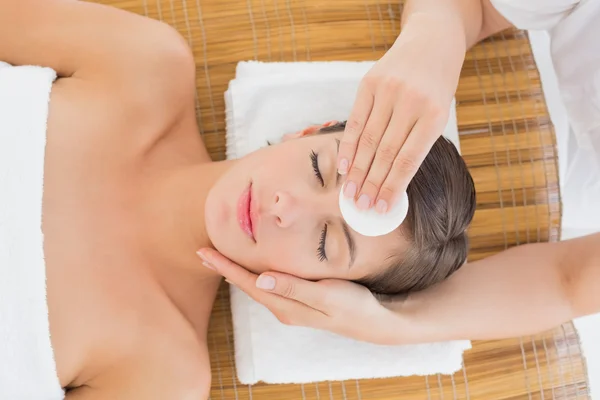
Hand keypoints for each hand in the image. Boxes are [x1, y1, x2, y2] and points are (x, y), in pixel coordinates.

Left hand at [197, 248, 404, 344]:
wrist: (374, 322)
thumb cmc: (353, 305)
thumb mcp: (326, 295)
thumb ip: (294, 287)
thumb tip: (261, 279)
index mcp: (286, 306)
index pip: (248, 283)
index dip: (225, 267)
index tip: (204, 252)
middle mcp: (284, 308)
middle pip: (247, 285)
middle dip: (225, 268)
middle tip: (203, 252)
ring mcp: (292, 307)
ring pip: (257, 286)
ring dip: (237, 271)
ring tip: (220, 259)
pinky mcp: (300, 302)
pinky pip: (270, 286)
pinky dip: (255, 275)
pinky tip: (254, 269)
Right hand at [338, 13, 466, 211]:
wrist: (431, 42)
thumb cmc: (436, 86)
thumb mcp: (438, 113)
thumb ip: (416, 142)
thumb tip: (390, 181)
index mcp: (434, 116)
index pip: (408, 161)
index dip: (392, 187)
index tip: (380, 207)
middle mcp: (411, 103)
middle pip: (385, 154)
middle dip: (371, 184)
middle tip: (360, 206)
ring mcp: (389, 91)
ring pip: (368, 140)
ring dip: (357, 170)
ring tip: (350, 192)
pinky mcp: (370, 83)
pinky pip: (356, 121)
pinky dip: (348, 146)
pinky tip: (344, 165)